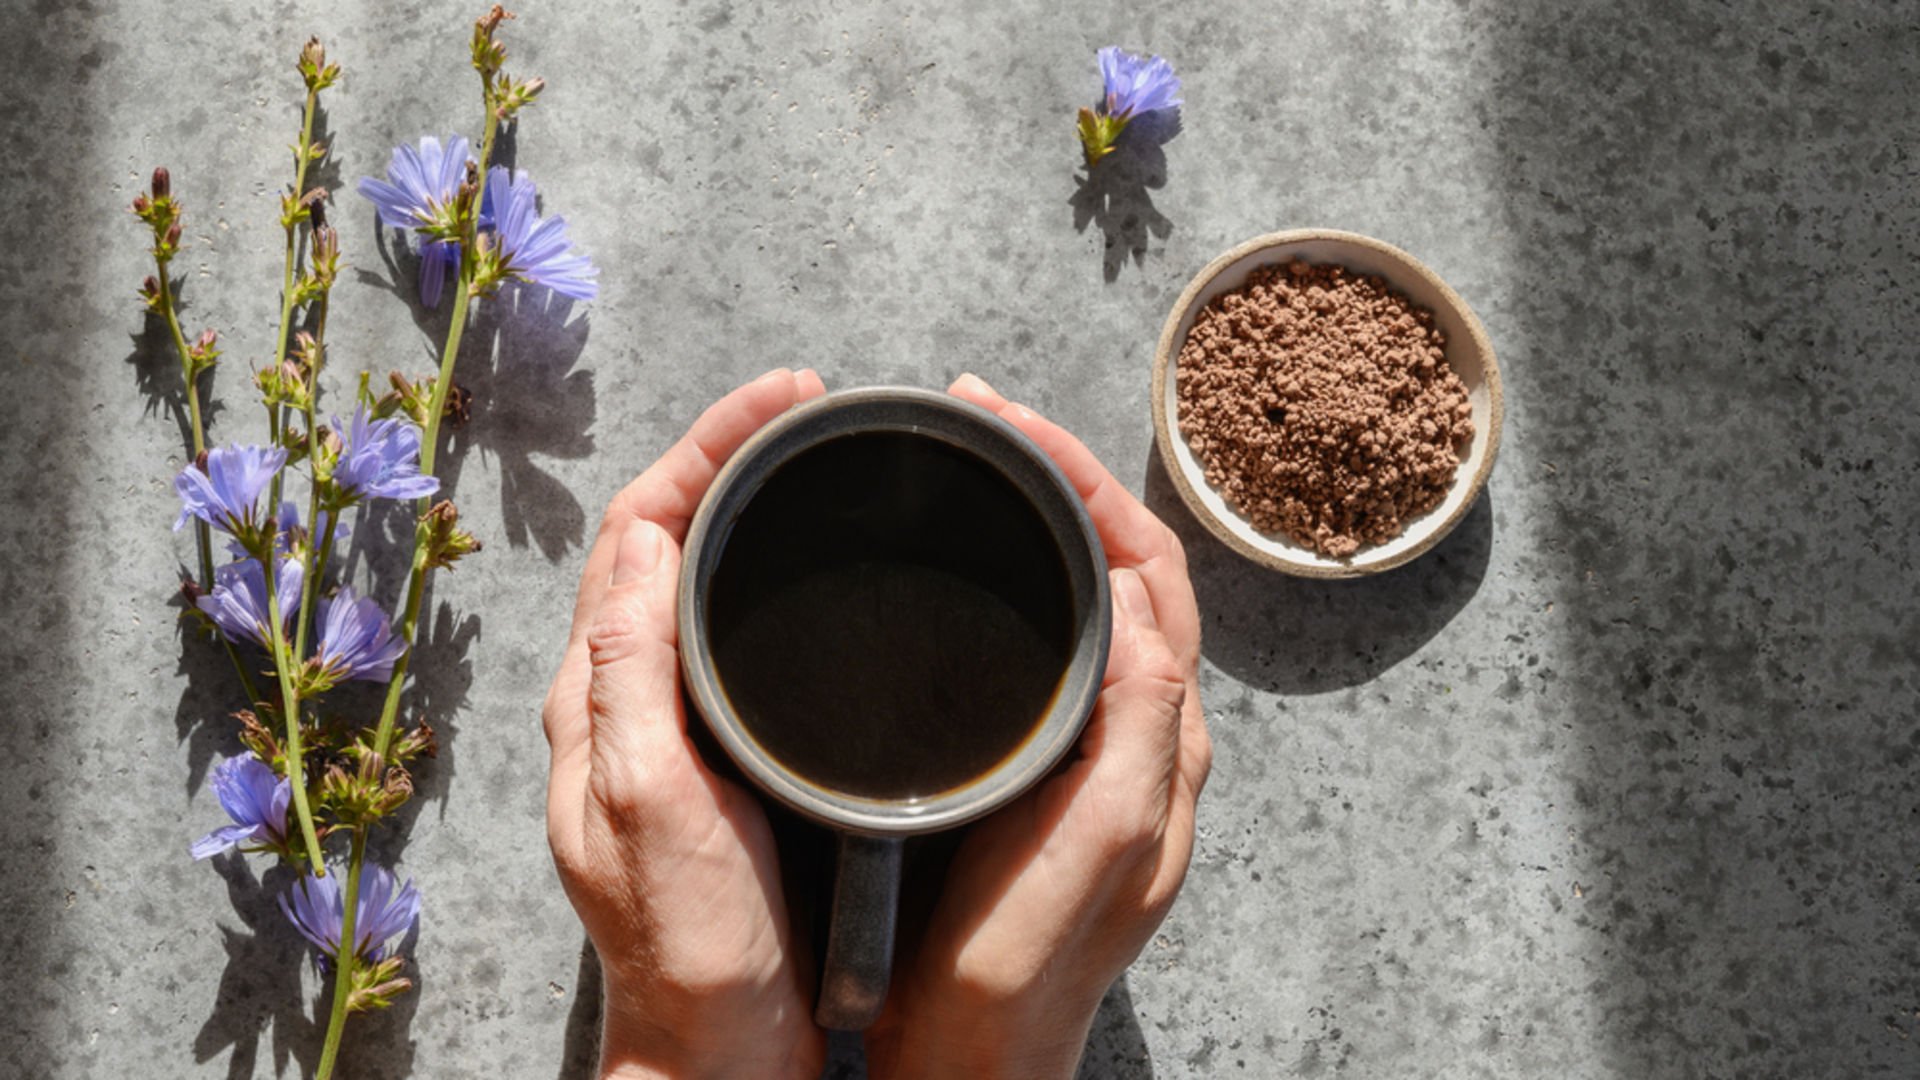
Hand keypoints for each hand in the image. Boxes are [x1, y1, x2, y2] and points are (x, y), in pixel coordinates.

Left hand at [542, 368, 829, 1079]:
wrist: (720, 1040)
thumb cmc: (688, 939)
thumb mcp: (649, 797)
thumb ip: (633, 671)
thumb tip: (647, 540)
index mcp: (598, 695)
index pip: (636, 529)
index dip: (703, 447)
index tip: (782, 401)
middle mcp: (623, 697)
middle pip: (662, 537)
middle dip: (726, 453)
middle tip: (806, 408)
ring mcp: (669, 723)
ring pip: (696, 577)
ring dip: (745, 504)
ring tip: (814, 459)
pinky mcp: (717, 753)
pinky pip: (728, 632)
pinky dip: (766, 572)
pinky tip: (815, 570)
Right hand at [865, 374, 1213, 1078]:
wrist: (973, 1048)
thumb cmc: (1025, 962)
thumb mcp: (1100, 841)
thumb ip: (1140, 728)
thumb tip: (1148, 615)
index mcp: (1164, 739)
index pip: (1151, 570)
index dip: (1088, 483)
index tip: (1009, 425)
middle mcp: (1145, 732)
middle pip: (1127, 566)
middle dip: (1065, 477)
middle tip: (985, 417)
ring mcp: (1099, 746)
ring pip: (1094, 596)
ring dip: (1049, 519)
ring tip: (981, 463)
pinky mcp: (1051, 764)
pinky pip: (1059, 640)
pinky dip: (1027, 577)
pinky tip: (977, 565)